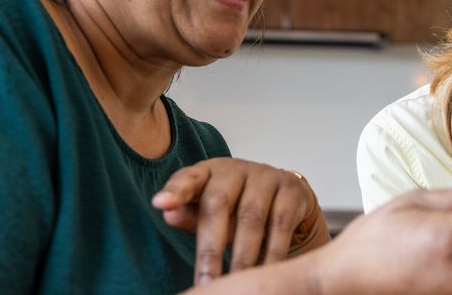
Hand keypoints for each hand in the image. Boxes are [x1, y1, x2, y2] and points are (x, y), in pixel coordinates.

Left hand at [152, 157, 326, 284]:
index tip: (160, 204)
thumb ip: (190, 214)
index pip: (188, 178)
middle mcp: (236, 169)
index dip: (175, 190)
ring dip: (242, 257)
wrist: (286, 194)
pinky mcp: (291, 190)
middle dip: (210, 249)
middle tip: (205, 283)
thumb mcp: (211, 209)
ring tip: (234, 284)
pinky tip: (264, 273)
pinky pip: (280, 225)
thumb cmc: (237, 204)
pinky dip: (272, 253)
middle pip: (218, 204)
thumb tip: (168, 214)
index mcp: (209, 172)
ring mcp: (266, 176)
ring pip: (251, 218)